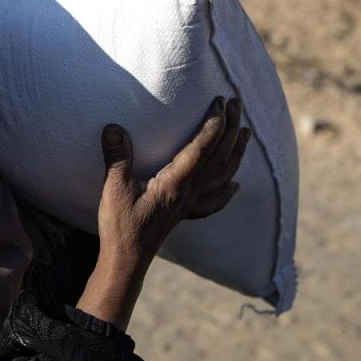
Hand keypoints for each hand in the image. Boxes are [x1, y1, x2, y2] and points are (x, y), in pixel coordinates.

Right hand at [76, 97, 249, 329]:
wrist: (127, 259)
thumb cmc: (122, 225)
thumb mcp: (114, 187)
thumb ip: (117, 157)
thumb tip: (113, 127)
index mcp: (176, 183)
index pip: (202, 148)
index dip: (214, 123)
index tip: (220, 101)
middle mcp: (190, 192)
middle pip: (220, 157)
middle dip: (231, 128)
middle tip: (238, 103)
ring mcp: (190, 204)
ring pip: (223, 175)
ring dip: (237, 152)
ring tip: (247, 132)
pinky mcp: (184, 213)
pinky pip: (213, 200)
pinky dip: (228, 190)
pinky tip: (235, 185)